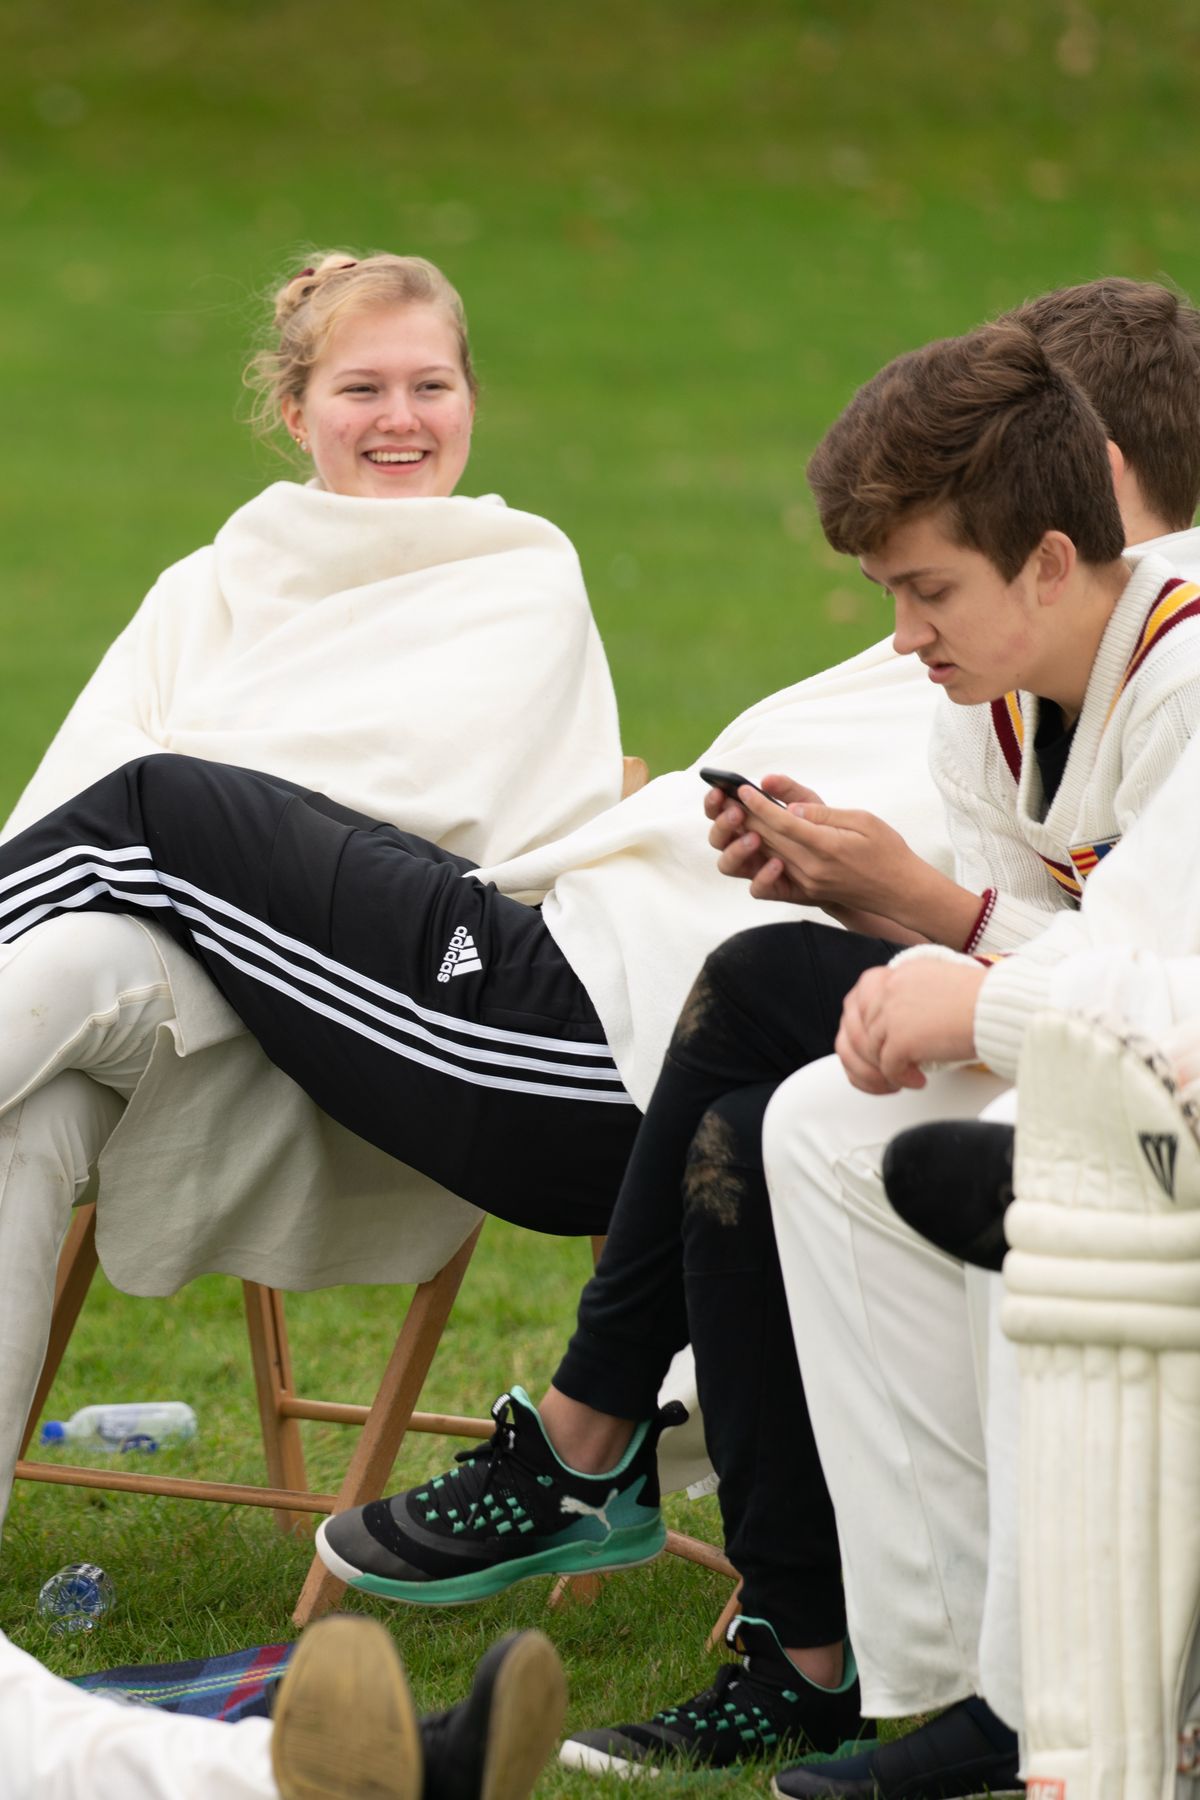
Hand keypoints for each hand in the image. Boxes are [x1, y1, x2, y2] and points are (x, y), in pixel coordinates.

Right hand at [707, 774, 825, 901]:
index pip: (718, 812)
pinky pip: (756, 889)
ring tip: (755, 838)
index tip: (719, 791)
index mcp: (746, 823)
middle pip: (717, 839)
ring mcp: (755, 868)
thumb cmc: (816, 827)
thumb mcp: (805, 802)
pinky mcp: (771, 888)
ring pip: (727, 865)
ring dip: (736, 850)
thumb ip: (787, 790)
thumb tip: (766, 780)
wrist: (841, 860)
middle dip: (722, 825)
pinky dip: (763, 877)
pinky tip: (778, 863)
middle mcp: (743, 846)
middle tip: (738, 813)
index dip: (713, 803)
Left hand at [719, 785, 919, 912]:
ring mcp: (806, 883)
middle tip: (727, 797)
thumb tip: (791, 809)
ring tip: (736, 815)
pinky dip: (759, 861)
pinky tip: (756, 846)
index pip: (783, 823)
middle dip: (745, 816)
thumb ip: (823, 814)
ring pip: (766, 856)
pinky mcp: (805, 892)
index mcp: (826, 847)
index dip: (759, 804)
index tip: (743, 788)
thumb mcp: (862, 820)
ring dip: (747, 835)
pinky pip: (772, 880)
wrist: (899, 890)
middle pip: (768, 839)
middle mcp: (811, 868)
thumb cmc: (886, 849)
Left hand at [835, 960, 986, 1093]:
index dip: (859, 1030)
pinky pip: (887, 1068)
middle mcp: (888, 989)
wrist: (1002, 1008)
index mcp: (896, 973)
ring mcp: (891, 1013)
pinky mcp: (900, 1039)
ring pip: (867, 1052)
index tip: (872, 1047)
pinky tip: (919, 1080)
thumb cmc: (983, 1001)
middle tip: (883, 1073)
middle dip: (864, 1057)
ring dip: (881, 1073)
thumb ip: (907, 997)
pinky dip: (900, 1080)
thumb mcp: (936, 984)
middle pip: (854, 1030)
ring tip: (901, 1080)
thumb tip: (891, 1027)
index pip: (856, 1002)